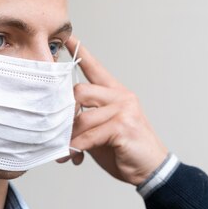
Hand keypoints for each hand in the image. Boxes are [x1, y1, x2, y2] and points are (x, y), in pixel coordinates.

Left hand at [57, 36, 167, 185]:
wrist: (150, 170)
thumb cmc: (124, 150)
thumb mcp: (101, 131)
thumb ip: (84, 120)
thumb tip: (58, 123)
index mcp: (116, 93)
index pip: (95, 68)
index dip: (81, 53)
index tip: (68, 38)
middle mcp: (121, 97)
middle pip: (79, 91)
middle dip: (64, 114)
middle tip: (58, 132)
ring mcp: (124, 110)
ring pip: (82, 116)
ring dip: (70, 137)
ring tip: (66, 150)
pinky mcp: (124, 126)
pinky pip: (90, 135)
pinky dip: (78, 148)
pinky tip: (75, 156)